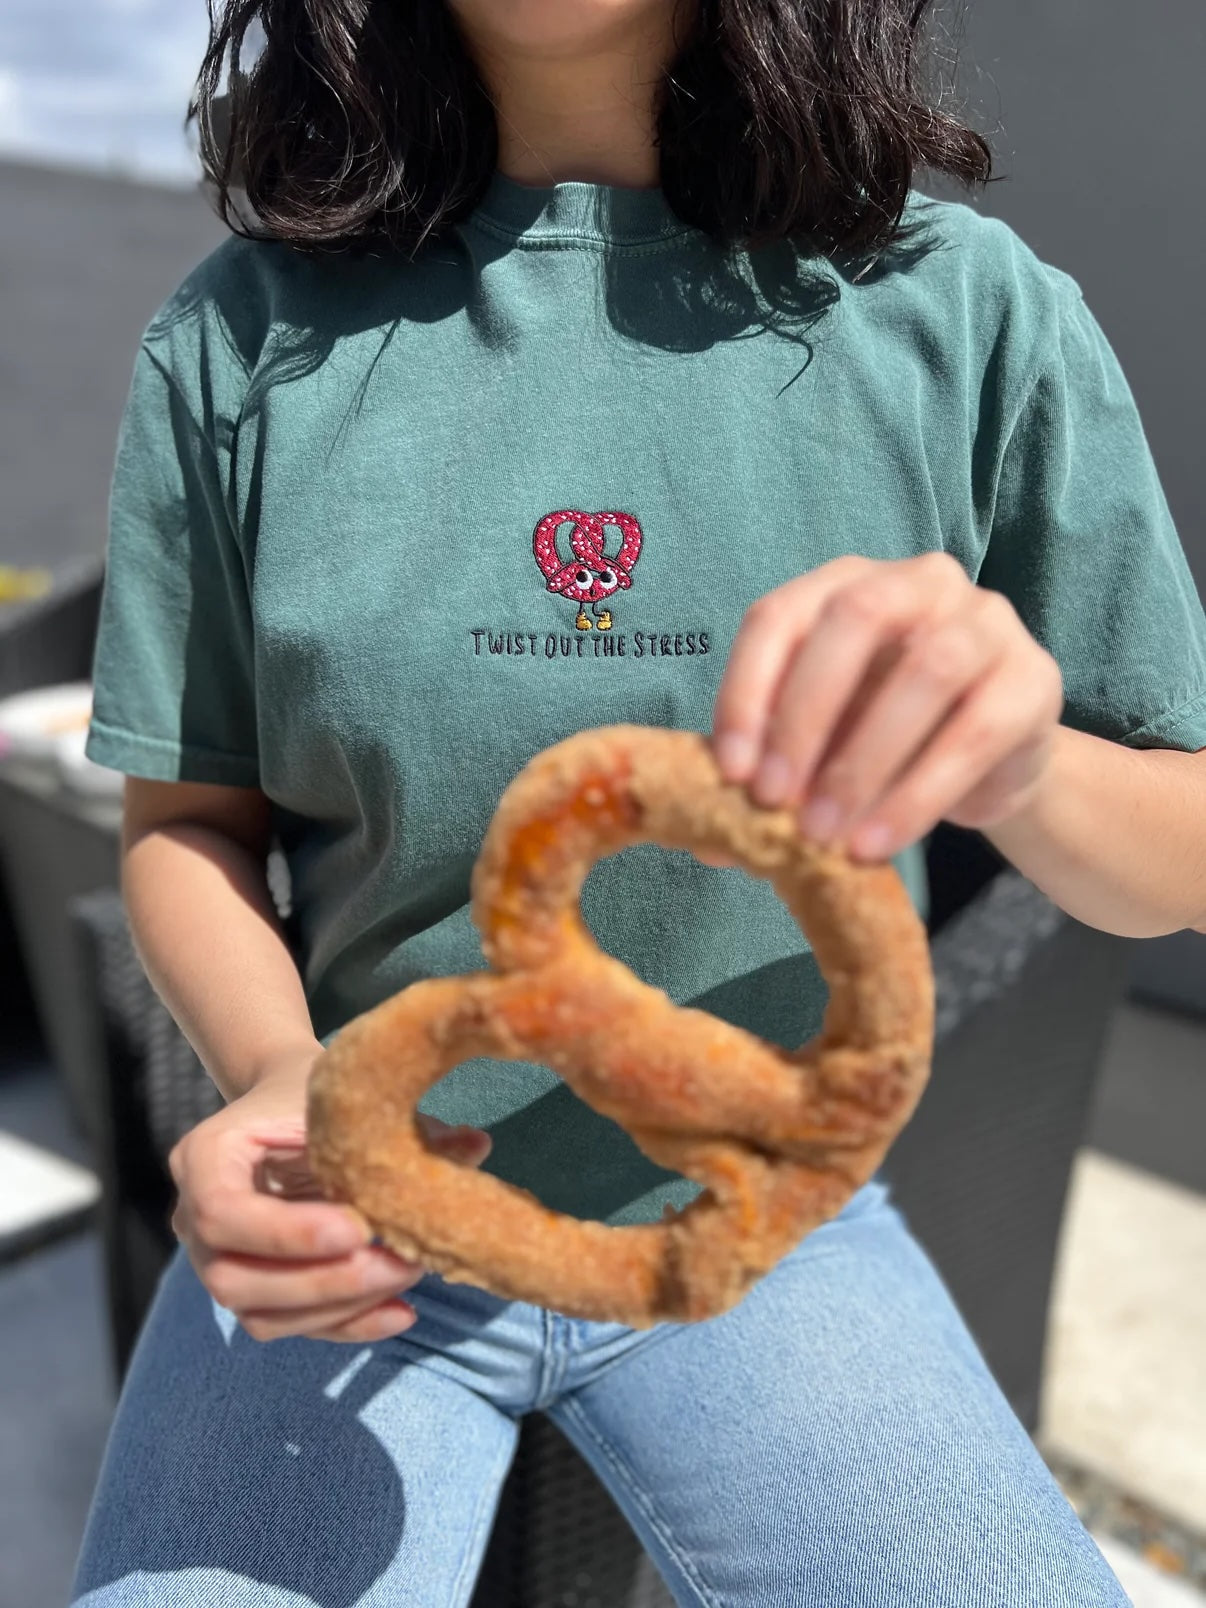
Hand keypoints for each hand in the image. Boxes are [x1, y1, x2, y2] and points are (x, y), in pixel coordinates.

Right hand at [168, 1049, 491, 1342]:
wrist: (285, 1106)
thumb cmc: (311, 1094)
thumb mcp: (341, 1096)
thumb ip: (399, 1122)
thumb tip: (477, 1146)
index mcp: (204, 1159)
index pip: (224, 1213)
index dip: (288, 1232)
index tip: (358, 1228)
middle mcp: (192, 1220)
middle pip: (236, 1279)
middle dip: (324, 1281)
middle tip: (401, 1262)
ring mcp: (216, 1262)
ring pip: (262, 1314)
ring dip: (341, 1307)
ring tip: (409, 1277)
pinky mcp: (251, 1292)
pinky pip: (288, 1328)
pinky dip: (346, 1326)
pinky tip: (402, 1311)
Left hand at [711, 553, 1063, 859]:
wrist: (994, 765)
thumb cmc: (886, 740)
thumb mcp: (819, 750)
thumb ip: (768, 776)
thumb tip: (708, 843)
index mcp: (845, 584)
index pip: (779, 616)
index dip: (747, 692)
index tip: (730, 772)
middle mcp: (917, 582)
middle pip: (852, 622)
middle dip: (802, 716)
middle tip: (772, 801)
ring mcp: (985, 621)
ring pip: (924, 674)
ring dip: (862, 763)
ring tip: (823, 836)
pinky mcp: (1033, 679)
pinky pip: (974, 734)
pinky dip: (916, 796)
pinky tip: (876, 844)